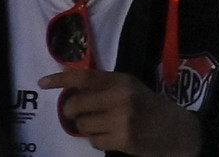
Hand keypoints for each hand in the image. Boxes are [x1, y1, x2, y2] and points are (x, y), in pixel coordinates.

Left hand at [41, 67, 201, 156]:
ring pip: (83, 126)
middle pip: (76, 104)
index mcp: (122, 80)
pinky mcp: (123, 139)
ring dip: (87, 128)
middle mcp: (121, 96)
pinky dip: (98, 141)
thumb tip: (71, 91)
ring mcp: (122, 119)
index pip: (85, 76)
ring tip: (103, 126)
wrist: (176, 130)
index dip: (61, 79)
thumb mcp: (131, 88)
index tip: (42, 83)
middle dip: (73, 112)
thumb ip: (106, 87)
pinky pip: (94, 141)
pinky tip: (113, 137)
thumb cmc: (149, 107)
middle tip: (80, 114)